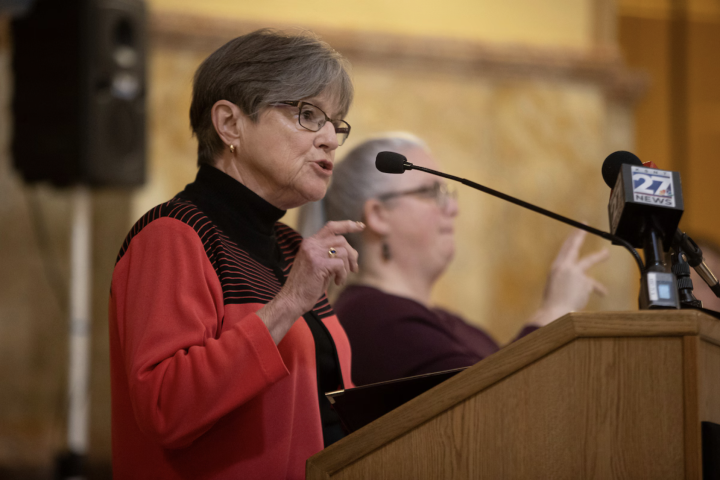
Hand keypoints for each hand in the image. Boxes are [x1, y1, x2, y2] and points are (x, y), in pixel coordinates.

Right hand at [258, 220, 364, 342]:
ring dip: (347, 267)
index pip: (332, 227)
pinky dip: (343, 275)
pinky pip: (340, 265)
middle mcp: (311, 244)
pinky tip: (337, 283)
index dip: (348, 225)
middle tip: (354, 269)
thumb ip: (330, 254)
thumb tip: (352, 252)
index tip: (360, 226)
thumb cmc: (306, 286)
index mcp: (310, 242)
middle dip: (352, 254)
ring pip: (343, 251)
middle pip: (341, 240)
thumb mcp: (318, 264)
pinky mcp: (318, 264)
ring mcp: (313, 253)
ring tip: (340, 278)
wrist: (291, 300)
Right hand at [531, 229, 608, 326]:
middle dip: (579, 235)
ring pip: (589, 260)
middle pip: (573, 247)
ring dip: (598, 256)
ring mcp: (576, 273)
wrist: (555, 312)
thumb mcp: (555, 287)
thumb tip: (572, 280)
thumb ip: (565, 280)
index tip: (577, 228)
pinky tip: (602, 294)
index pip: (564, 248)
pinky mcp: (586, 282)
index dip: (571, 238)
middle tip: (585, 226)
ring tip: (606, 253)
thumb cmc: (552, 303)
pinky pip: (594, 285)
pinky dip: (599, 290)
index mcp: (556, 268)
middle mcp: (565, 267)